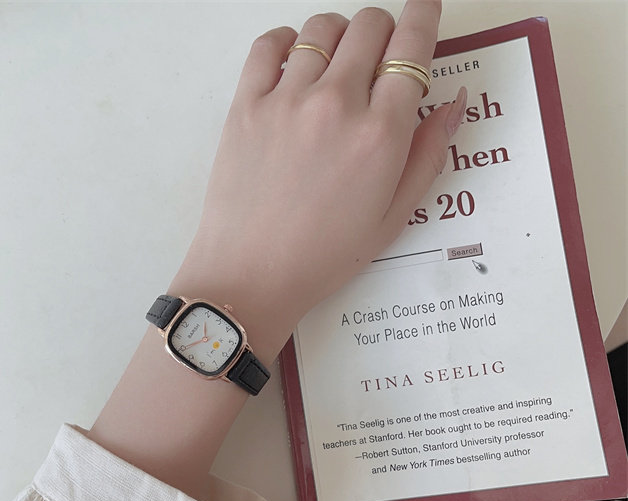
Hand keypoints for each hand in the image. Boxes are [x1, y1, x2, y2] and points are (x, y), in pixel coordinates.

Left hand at [170, 1, 463, 361]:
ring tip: (337, 64)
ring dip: (340, 35)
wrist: (251, 277)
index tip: (425, 9)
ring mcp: (286, 101)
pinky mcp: (245, 106)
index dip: (424, 17)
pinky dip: (287, 41)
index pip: (412, 47)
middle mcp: (336, 104)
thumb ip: (428, 156)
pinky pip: (268, 45)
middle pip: (370, 25)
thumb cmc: (324, 257)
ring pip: (322, 28)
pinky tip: (295, 61)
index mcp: (380, 135)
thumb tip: (452, 103)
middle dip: (384, 30)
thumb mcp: (393, 219)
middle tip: (380, 57)